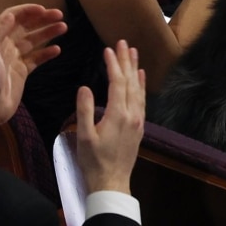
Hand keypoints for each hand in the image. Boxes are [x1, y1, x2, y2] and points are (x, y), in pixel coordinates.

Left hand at [0, 5, 66, 135]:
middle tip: (60, 15)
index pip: (13, 18)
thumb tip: (11, 15)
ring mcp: (16, 58)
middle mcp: (7, 45)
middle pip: (27, 27)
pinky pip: (37, 58)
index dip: (27, 11)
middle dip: (42, 19)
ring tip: (64, 27)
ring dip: (48, 33)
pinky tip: (58, 50)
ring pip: (34, 41)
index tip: (44, 9)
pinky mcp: (23, 71)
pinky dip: (47, 53)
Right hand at [76, 41, 145, 194]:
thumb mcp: (83, 136)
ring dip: (135, 69)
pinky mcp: (139, 126)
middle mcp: (132, 114)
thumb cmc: (94, 162)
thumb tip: (84, 87)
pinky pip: (142, 99)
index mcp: (118, 114)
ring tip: (133, 53)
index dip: (113, 64)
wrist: (112, 183)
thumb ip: (84, 110)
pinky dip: (141, 85)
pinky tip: (140, 77)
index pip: (117, 82)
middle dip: (126, 61)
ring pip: (138, 89)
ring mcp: (138, 120)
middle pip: (130, 81)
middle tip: (123, 42)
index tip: (108, 49)